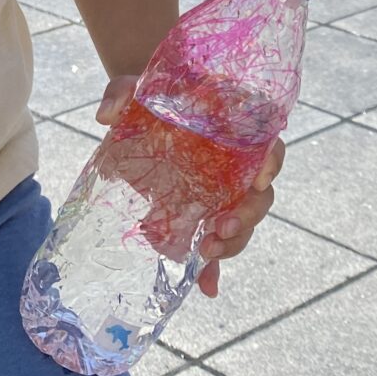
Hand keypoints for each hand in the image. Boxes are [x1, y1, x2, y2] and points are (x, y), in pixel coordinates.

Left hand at [96, 76, 285, 297]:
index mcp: (237, 126)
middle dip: (247, 216)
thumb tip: (105, 116)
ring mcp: (224, 191)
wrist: (146, 113)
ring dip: (232, 243)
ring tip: (207, 253)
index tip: (258, 178)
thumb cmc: (153, 95)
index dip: (271, 161)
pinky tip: (206, 288)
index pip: (269, 142)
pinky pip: (216, 243)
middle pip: (261, 193)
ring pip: (243, 221)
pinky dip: (213, 269)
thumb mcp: (137, 87)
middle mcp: (240, 162)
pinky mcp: (204, 213)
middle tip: (220, 230)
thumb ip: (122, 93)